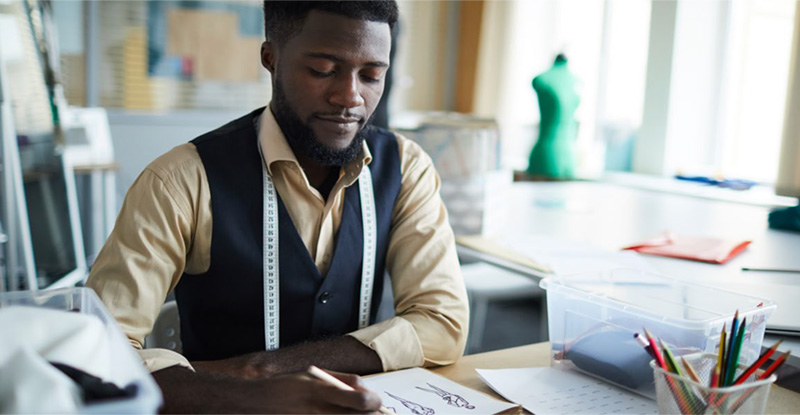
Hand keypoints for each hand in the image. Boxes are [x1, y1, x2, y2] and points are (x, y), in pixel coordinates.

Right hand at [153, 365, 381, 413]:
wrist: (252, 404)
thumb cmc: (283, 388)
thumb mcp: (312, 376)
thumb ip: (341, 381)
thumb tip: (367, 388)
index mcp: (319, 390)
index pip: (360, 401)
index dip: (376, 404)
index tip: (380, 404)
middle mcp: (315, 410)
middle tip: (380, 414)